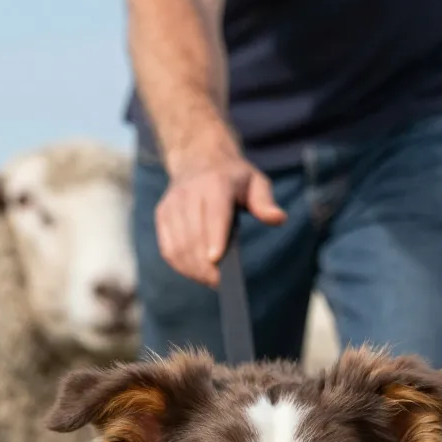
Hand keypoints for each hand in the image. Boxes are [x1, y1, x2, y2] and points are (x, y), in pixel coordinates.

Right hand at [155, 141, 285, 285]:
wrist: (199, 159)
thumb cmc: (233, 178)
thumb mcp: (255, 182)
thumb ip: (265, 202)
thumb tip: (278, 218)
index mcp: (216, 183)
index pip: (214, 213)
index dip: (214, 237)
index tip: (217, 260)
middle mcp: (190, 192)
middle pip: (194, 234)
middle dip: (204, 263)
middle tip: (219, 282)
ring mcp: (172, 204)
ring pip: (178, 244)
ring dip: (192, 268)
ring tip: (208, 280)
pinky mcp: (162, 215)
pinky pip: (167, 247)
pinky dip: (180, 265)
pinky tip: (194, 272)